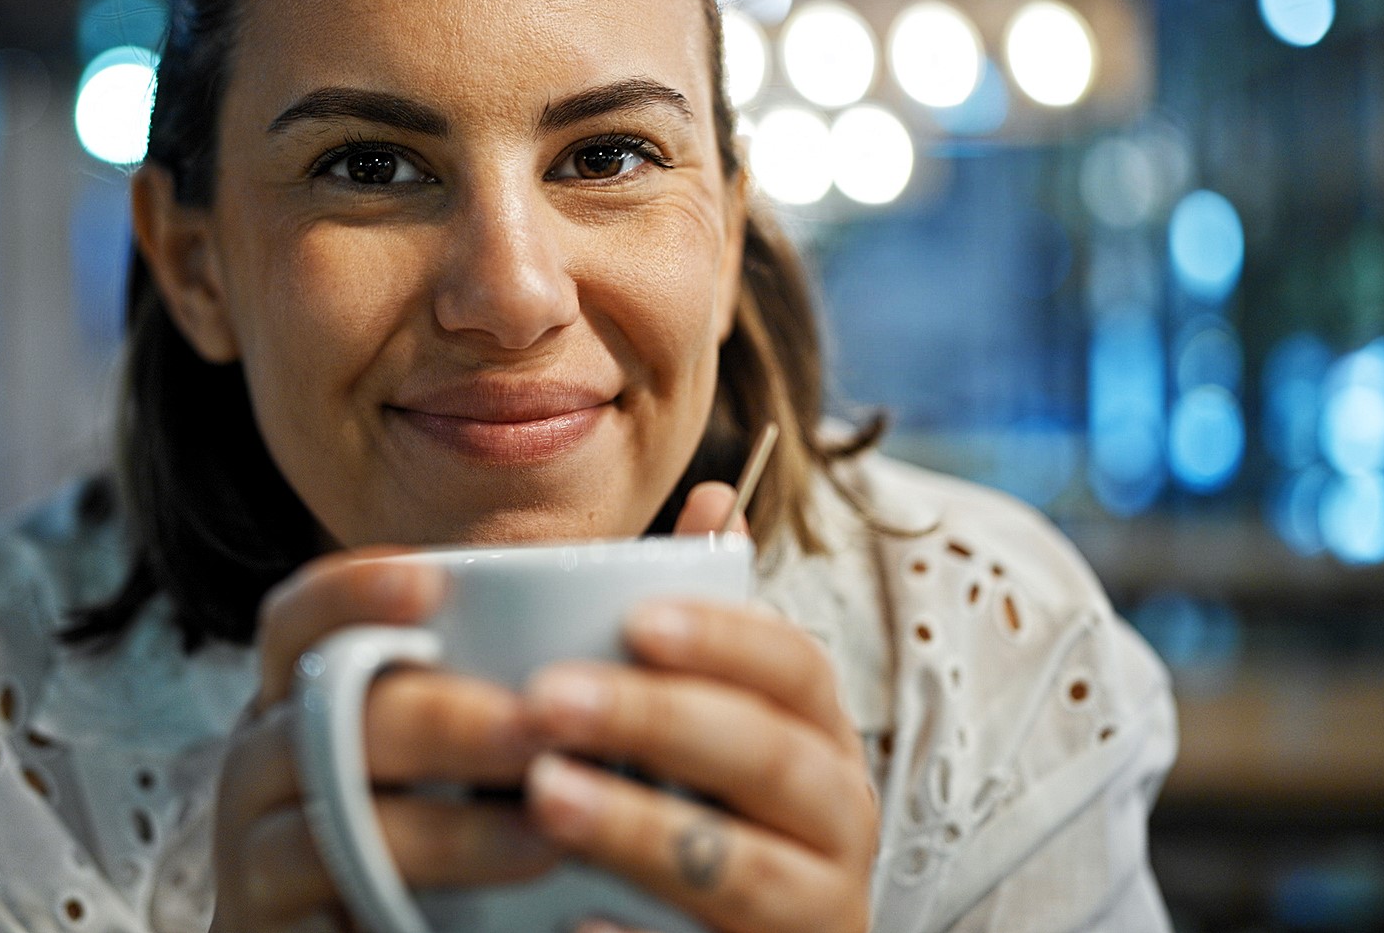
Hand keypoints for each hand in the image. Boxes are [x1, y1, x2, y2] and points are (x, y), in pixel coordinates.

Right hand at [210, 549, 560, 932]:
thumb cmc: (415, 838)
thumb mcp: (438, 757)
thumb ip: (489, 697)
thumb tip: (614, 636)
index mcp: (299, 697)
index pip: (299, 621)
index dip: (352, 594)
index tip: (433, 582)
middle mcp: (261, 762)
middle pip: (326, 719)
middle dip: (438, 720)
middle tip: (538, 728)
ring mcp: (253, 851)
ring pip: (334, 828)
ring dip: (444, 834)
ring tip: (541, 842)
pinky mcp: (267, 928)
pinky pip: (325, 924)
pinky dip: (400, 920)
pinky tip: (474, 923)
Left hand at [520, 481, 878, 932]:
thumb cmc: (714, 814)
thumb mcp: (711, 716)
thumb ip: (703, 622)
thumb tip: (711, 493)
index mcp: (819, 738)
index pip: (795, 668)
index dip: (722, 638)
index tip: (633, 620)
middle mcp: (838, 820)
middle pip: (770, 759)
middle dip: (660, 721)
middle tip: (546, 700)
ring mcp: (815, 910)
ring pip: (748, 870)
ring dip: (642, 829)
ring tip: (545, 799)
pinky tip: (574, 922)